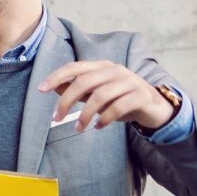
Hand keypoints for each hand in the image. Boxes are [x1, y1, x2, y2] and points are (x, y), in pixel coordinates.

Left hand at [38, 60, 176, 132]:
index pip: (75, 68)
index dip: (56, 77)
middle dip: (66, 101)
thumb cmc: (121, 99)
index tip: (41, 90)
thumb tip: (55, 87)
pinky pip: (118, 107)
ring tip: (79, 128)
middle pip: (84, 82)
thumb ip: (79, 91)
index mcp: (102, 66)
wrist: (154, 107)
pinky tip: (98, 127)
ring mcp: (129, 82)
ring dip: (85, 114)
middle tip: (56, 118)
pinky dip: (105, 119)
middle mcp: (115, 71)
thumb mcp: (98, 94)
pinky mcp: (140, 96)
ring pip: (100, 95)